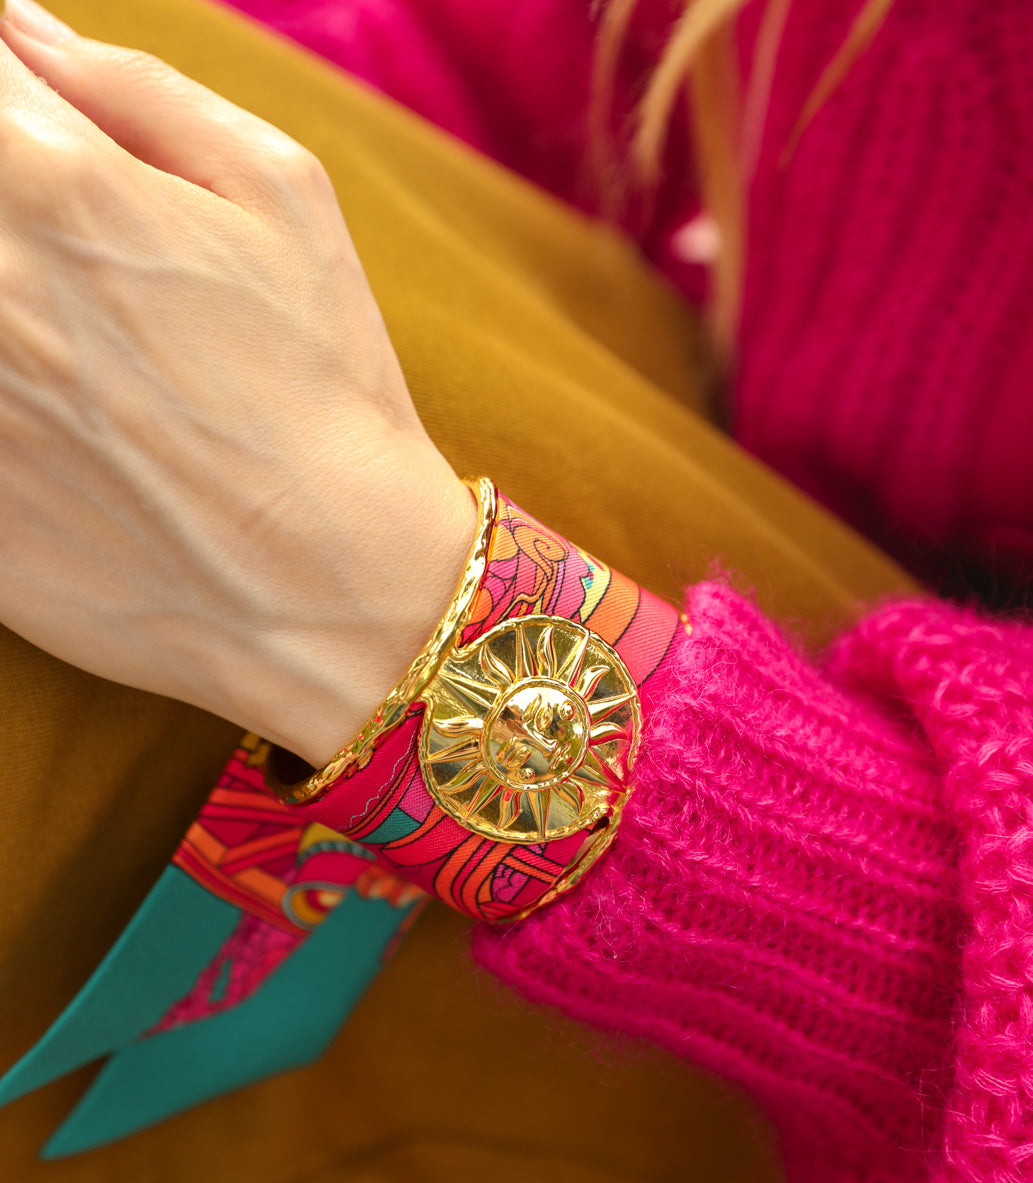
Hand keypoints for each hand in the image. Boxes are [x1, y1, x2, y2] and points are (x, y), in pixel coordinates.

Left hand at [0, 0, 477, 768]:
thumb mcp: (284, 197)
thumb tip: (23, 36)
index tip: (34, 157)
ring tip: (71, 355)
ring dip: (3, 312)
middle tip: (61, 264)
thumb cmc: (327, 393)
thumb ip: (136, 91)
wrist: (333, 593)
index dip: (4, 111)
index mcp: (57, 184)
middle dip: (3, 220)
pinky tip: (49, 422)